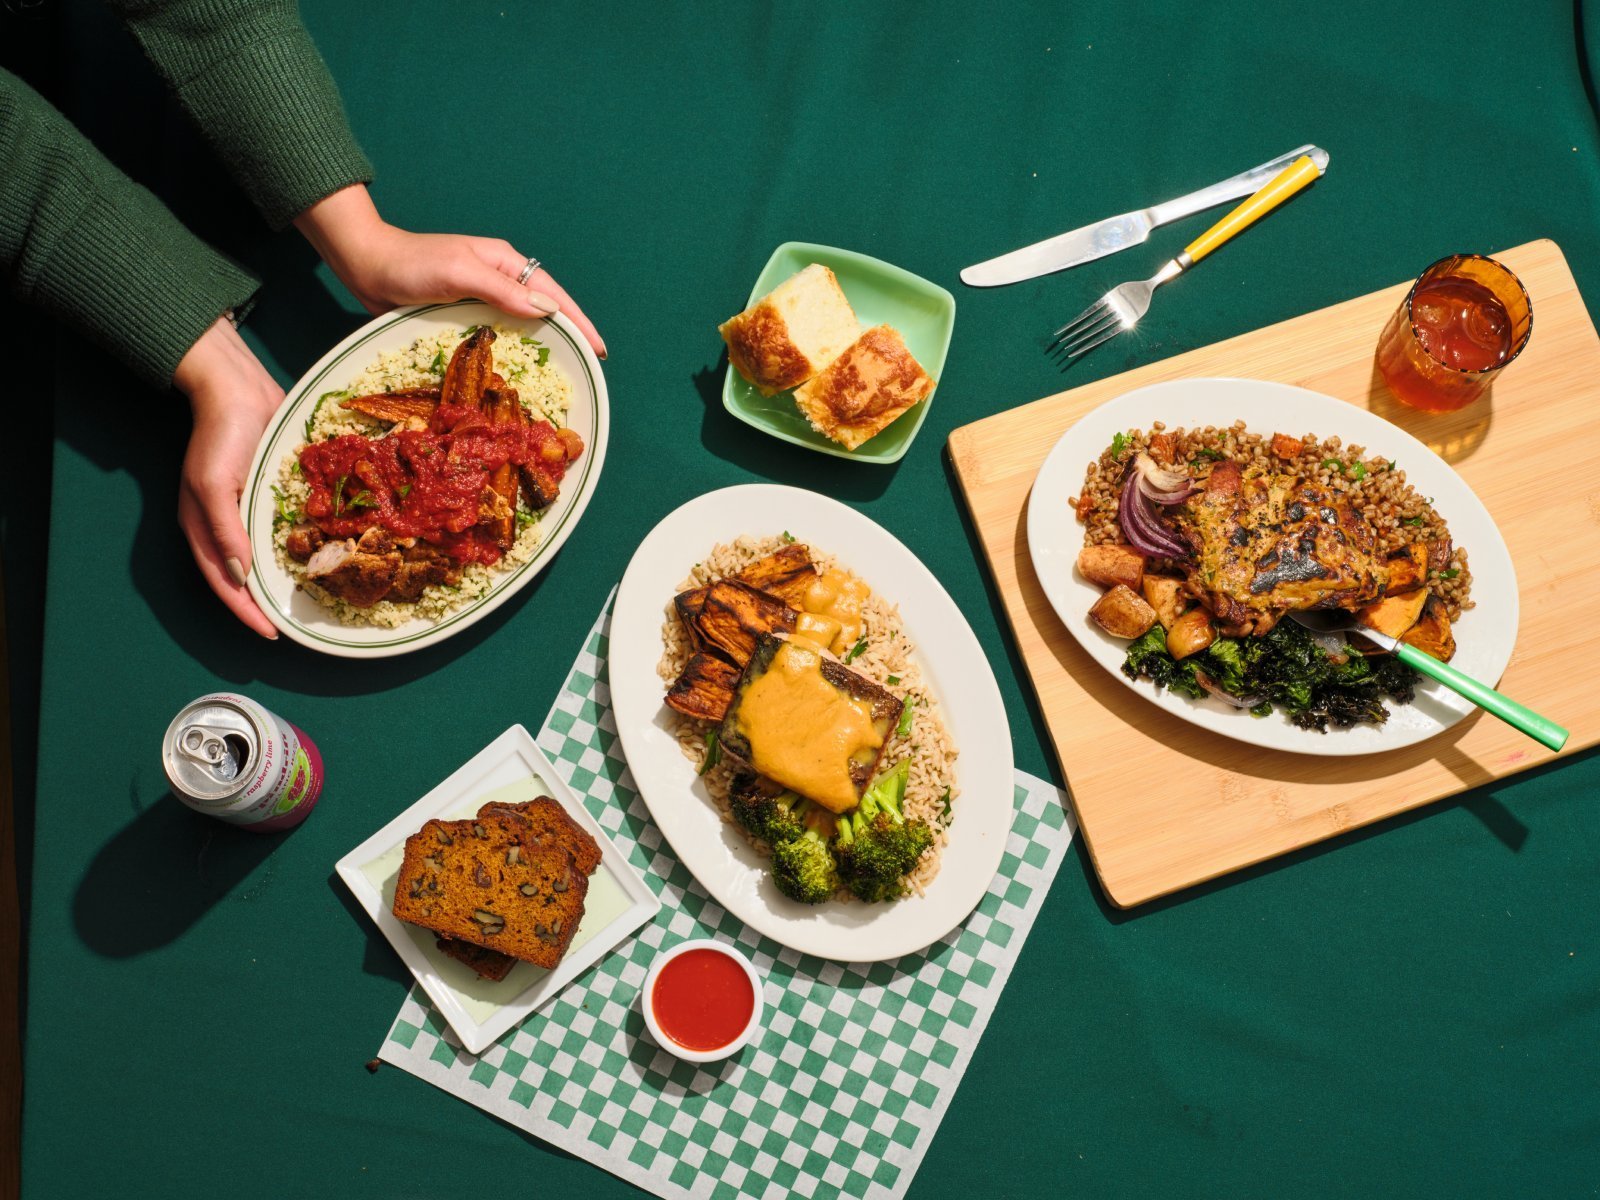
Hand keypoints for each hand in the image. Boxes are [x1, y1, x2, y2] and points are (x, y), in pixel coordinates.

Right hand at [172, 318, 283, 638]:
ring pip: (264, 556)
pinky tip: (320, 558)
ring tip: (309, 603)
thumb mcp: (215, 483)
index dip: (246, 611)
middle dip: (264, 604)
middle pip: (244, 576)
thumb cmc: (222, 433)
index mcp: (203, 525)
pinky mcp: (269, 493)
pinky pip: (282, 530)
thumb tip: (239, 575)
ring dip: (282, 580)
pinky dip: (296, 548)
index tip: (272, 635)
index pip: (224, 583)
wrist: (238, 387)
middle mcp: (225, 523)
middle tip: (294, 628)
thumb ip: (224, 530)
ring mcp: (247, 508)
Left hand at [295, 185, 605, 358]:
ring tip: (562, 374)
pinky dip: (510, 352)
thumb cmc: (411, 263)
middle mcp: (496, 280)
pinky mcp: (460, 316)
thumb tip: (548, 311)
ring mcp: (479, 299)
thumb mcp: (460, 272)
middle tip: (588, 366)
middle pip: (542, 310)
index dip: (578, 321)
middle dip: (568, 335)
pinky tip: (517, 371)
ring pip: (520, 325)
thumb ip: (502, 291)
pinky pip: (495, 336)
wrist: (365, 265)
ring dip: (541, 347)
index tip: (599, 348)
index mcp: (503, 262)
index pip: (551, 294)